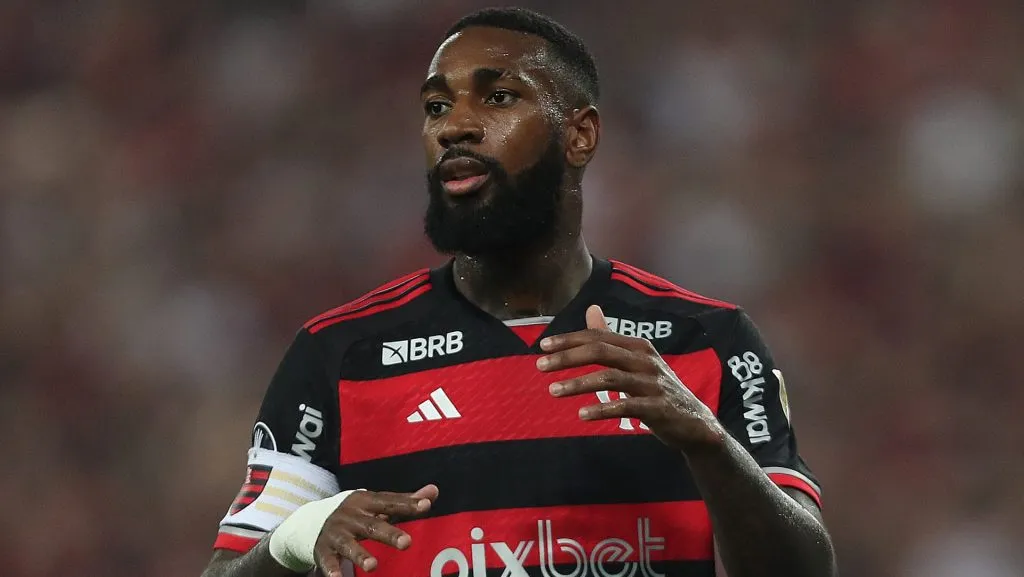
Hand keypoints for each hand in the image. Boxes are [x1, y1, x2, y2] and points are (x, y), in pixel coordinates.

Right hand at [314, 484, 437, 575]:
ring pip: (349, 545)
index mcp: (366, 501)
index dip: (407, 503)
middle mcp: (351, 516)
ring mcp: (336, 533)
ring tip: (373, 566)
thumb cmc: (357, 514)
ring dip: (360, 555)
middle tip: (407, 543)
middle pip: (372, 525)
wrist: (312, 521)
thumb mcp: (377, 505)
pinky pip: (328, 561)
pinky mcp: (324, 550)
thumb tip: (434, 491)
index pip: (390, 502)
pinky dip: (332, 570)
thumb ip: (404, 501)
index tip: (426, 505)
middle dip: (389, 534)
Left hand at [537, 305, 724, 452]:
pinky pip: (626, 406)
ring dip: (578, 384)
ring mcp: (653, 384)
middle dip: (568, 357)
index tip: (542, 346)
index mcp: (638, 346)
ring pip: (610, 378)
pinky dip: (602, 409)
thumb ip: (611, 338)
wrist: (695, 424)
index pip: (598, 336)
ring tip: (553, 390)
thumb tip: (591, 308)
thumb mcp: (636, 360)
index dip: (569, 340)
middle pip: (601, 351)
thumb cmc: (657, 390)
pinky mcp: (658, 408)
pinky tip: (582, 414)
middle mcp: (646, 360)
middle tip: (540, 365)